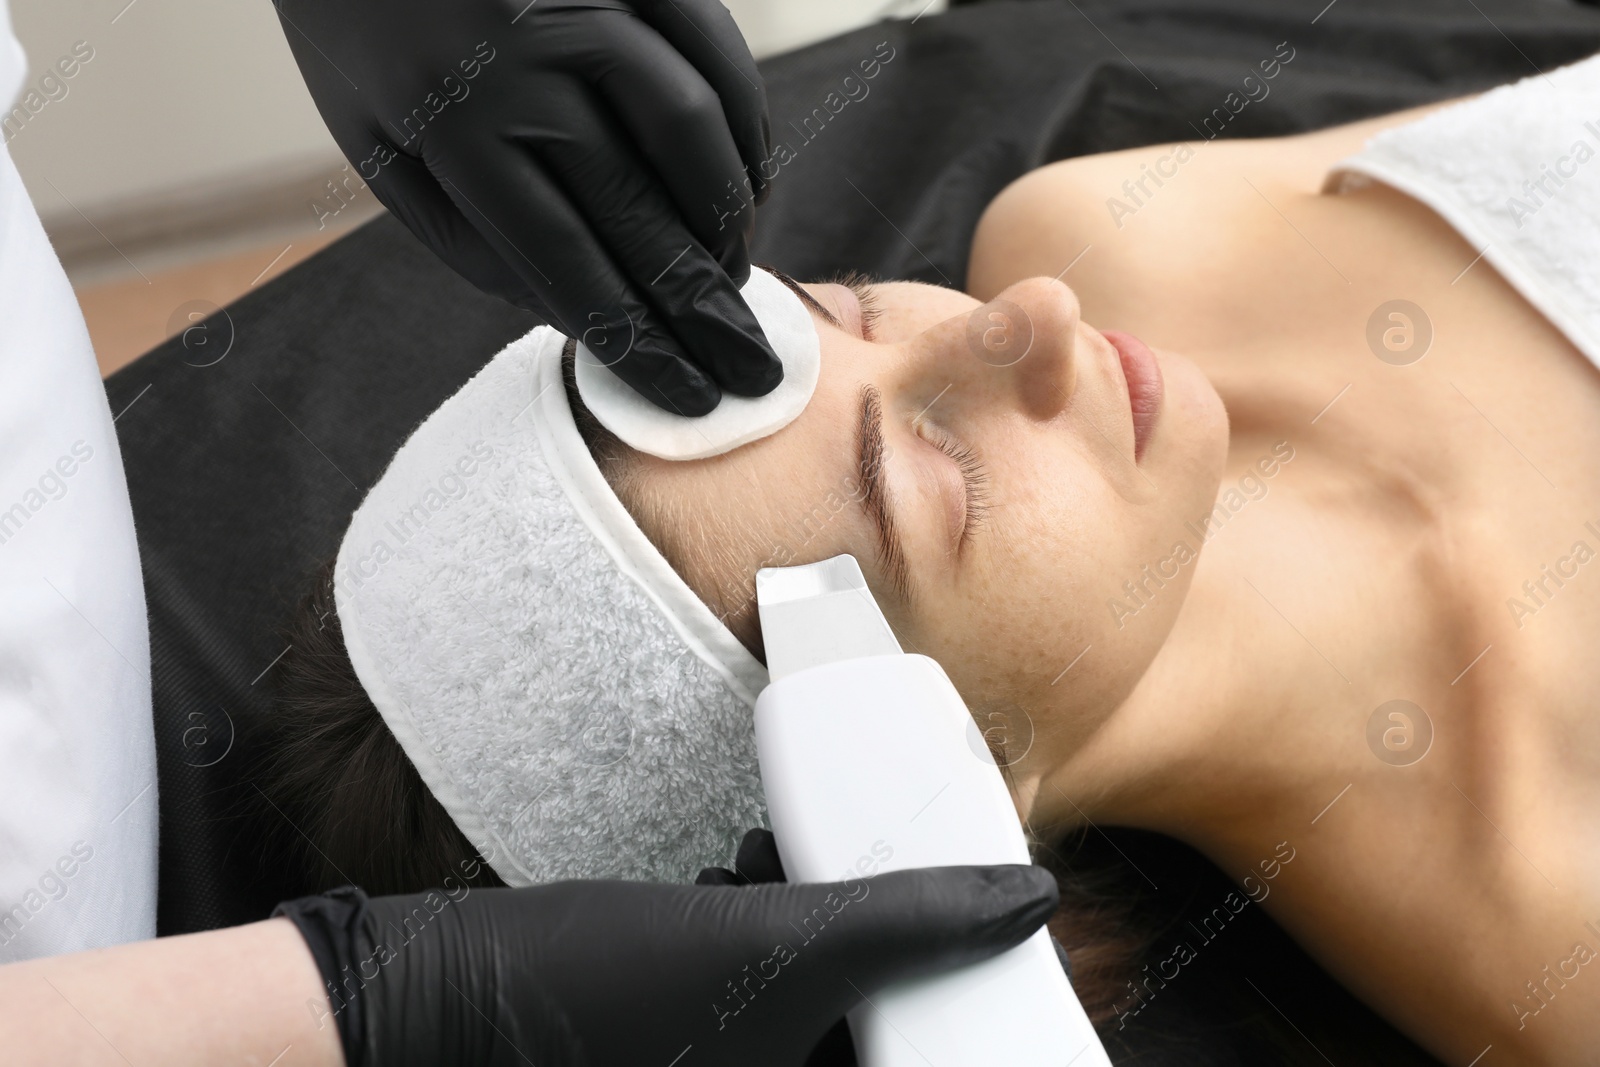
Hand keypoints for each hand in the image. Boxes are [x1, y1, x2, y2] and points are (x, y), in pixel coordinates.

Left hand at [274, 0, 781, 414]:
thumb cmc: (359, 24)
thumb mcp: (373, 141)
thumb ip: (467, 233)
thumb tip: (575, 310)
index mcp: (450, 120)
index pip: (567, 262)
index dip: (638, 340)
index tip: (687, 392)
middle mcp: (524, 58)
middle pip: (639, 211)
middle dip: (703, 306)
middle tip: (747, 365)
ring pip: (690, 129)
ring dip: (726, 219)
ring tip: (735, 276)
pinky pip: (715, 49)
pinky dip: (745, 125)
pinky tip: (746, 181)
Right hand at [276, 845, 1058, 1066]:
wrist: (423, 994)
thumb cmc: (583, 991)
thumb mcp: (772, 944)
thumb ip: (907, 920)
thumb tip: (1023, 900)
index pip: (917, 1056)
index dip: (962, 1014)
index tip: (995, 956)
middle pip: (872, 1027)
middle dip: (885, 955)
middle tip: (885, 877)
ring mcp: (711, 1058)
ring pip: (813, 1001)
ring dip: (819, 923)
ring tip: (784, 861)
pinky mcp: (673, 1031)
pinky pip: (754, 983)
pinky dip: (759, 925)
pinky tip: (737, 871)